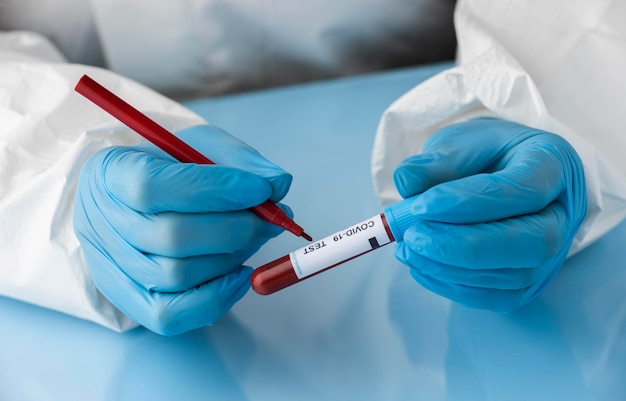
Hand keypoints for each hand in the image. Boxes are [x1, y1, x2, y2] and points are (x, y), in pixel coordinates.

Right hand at [74, 125, 291, 334]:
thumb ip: (239, 159)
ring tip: (254, 236)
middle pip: (172, 237)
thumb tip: (278, 184)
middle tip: (273, 219)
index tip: (260, 189)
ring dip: (231, 258)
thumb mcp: (200, 145)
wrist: (133, 196)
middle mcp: (101, 222)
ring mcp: (110, 266)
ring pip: (177, 276)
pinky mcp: (127, 299)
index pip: (153, 186)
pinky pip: (170, 315)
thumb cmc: (169, 167)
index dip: (214, 189)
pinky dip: (215, 298)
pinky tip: (240, 274)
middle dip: (237, 229)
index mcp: (110, 172)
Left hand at [392, 117, 586, 312]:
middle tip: (413, 236)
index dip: (468, 202)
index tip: (420, 206)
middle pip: (532, 242)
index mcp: (552, 163)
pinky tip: (421, 265)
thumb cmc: (484, 154)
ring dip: (452, 268)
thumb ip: (437, 160)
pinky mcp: (531, 280)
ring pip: (514, 276)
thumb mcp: (460, 141)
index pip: (521, 190)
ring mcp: (553, 252)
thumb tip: (407, 181)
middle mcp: (563, 212)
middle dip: (465, 246)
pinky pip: (498, 296)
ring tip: (409, 248)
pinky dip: (455, 286)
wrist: (498, 172)